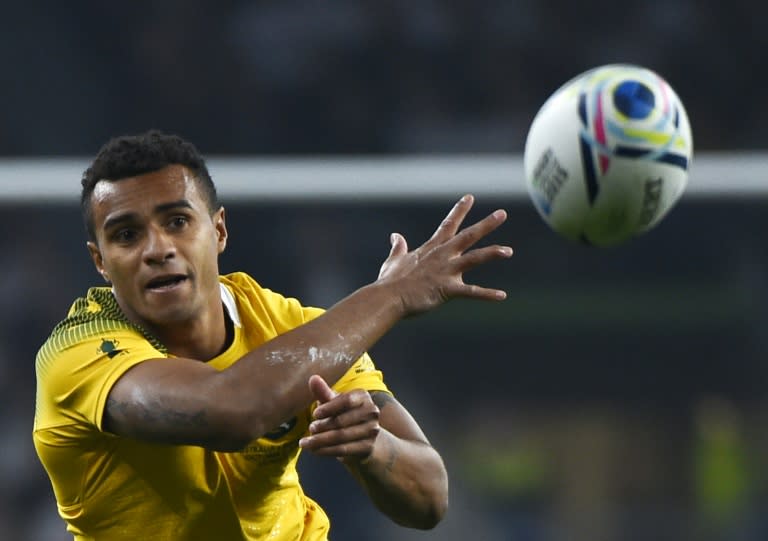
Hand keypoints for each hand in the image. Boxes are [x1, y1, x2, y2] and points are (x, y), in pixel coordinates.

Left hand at [298, 375, 380, 461]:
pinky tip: (314, 450)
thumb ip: (323, 392)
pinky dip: (326, 451)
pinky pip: (344, 450)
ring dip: (320, 441)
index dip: (329, 407)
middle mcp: (371, 412)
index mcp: (363, 397)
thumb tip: (312, 378)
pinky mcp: (368, 447)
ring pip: (341, 437)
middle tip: (309, 429)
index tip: (314, 414)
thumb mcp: (334, 403)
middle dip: (322, 426)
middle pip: (342, 421)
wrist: (363, 437)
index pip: (347, 400)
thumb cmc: (344, 414)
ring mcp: (371, 431)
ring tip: (305, 443)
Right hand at [377, 194, 511, 315]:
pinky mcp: (447, 289)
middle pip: (468, 236)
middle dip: (486, 225)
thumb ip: (398, 247)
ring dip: (492, 253)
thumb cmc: (390, 282)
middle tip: (502, 214)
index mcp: (431, 249)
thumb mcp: (393, 260)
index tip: (470, 197)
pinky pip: (471, 292)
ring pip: (474, 258)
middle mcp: (442, 256)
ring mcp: (446, 271)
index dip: (460, 211)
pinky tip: (502, 295)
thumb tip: (395, 235)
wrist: (387, 298)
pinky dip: (487, 294)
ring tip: (509, 251)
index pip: (448, 225)